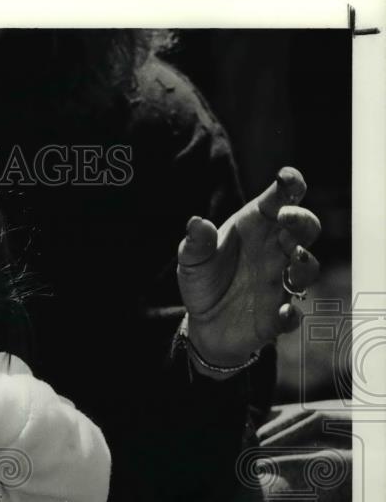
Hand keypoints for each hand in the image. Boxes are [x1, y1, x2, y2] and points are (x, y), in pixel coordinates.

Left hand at [176, 167, 320, 368]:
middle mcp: (276, 251)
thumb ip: (196, 243)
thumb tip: (196, 223)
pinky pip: (294, 315)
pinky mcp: (279, 315)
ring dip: (305, 262)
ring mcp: (282, 282)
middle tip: (287, 217)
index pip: (280, 200)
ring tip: (293, 257)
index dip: (289, 185)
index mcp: (257, 228)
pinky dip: (292, 315)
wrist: (203, 323)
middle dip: (302, 220)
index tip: (285, 178)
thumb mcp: (192, 261)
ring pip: (308, 268)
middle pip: (304, 228)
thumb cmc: (204, 280)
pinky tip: (283, 314)